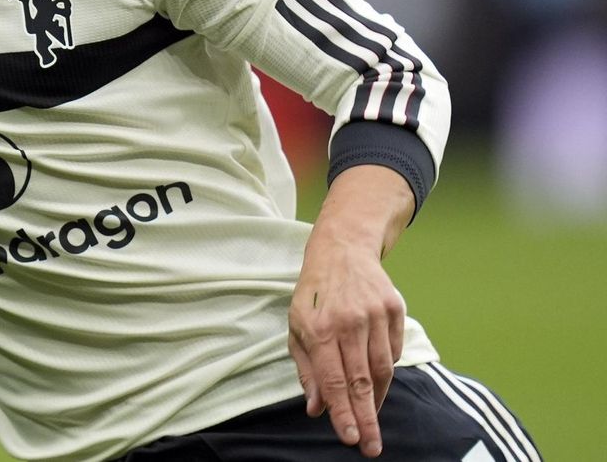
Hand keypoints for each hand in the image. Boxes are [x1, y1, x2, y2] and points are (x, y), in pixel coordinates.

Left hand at [288, 167, 413, 458]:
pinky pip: (394, 351)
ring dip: (377, 400)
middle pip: (362, 381)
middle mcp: (349, 322)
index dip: (342, 412)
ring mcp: (375, 315)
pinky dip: (386, 369)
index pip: (334, 380)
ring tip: (372, 420)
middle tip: (371, 447)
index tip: (350, 438)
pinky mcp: (395, 309)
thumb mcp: (296, 326)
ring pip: (382, 369)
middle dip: (367, 419)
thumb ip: (306, 368)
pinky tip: (376, 378)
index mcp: (319, 327)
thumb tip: (316, 407)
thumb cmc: (313, 294)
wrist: (341, 249)